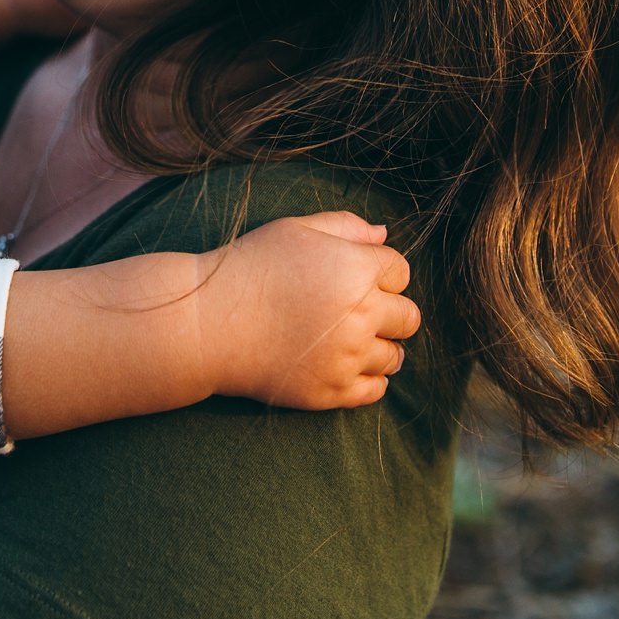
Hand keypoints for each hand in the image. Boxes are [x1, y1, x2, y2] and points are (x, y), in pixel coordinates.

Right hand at [194, 211, 419, 409]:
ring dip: (380, 345)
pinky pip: (376, 389)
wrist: (209, 323)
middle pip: (409, 317)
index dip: (380, 272)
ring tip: (349, 337)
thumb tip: (383, 235)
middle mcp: (361, 315)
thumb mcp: (295, 230)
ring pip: (396, 356)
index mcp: (356, 270)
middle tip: (358, 308)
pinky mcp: (332, 391)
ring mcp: (348, 358)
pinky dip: (368, 377)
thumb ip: (345, 226)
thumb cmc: (249, 267)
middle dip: (390, 310)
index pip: (401, 272)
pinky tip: (343, 362)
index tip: (355, 276)